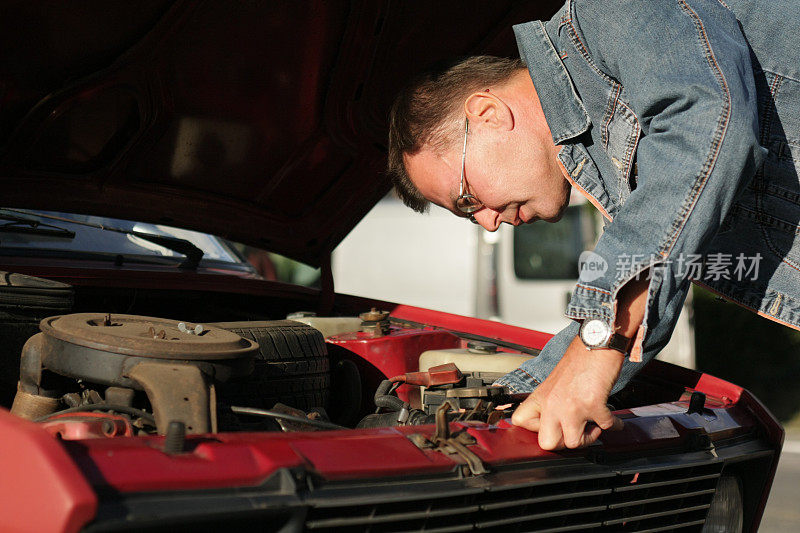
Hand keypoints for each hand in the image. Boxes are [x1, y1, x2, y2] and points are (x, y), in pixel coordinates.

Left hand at [511, 335, 624, 449]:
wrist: (596, 344)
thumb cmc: (578, 359)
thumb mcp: (553, 381)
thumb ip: (550, 401)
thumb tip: (553, 423)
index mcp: (541, 397)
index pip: (520, 422)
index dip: (536, 428)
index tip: (551, 425)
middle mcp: (553, 404)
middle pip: (547, 443)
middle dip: (563, 443)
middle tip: (573, 432)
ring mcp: (572, 407)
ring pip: (574, 443)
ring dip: (589, 437)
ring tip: (593, 425)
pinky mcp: (593, 405)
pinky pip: (605, 428)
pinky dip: (613, 426)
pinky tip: (614, 421)